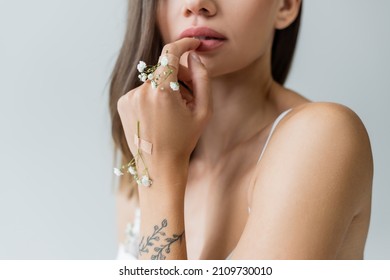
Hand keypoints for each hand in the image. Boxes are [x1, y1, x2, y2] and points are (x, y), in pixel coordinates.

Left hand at [117, 38, 212, 169]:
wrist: (159, 166)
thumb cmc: (184, 140)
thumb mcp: (203, 111)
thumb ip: (202, 79)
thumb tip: (194, 57)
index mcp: (161, 91)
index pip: (170, 53)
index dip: (184, 44)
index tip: (193, 44)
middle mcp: (141, 91)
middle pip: (163, 69)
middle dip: (179, 75)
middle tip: (189, 94)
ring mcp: (128, 98)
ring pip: (153, 81)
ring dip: (165, 88)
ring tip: (174, 111)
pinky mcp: (123, 104)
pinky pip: (142, 91)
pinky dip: (153, 96)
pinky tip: (160, 115)